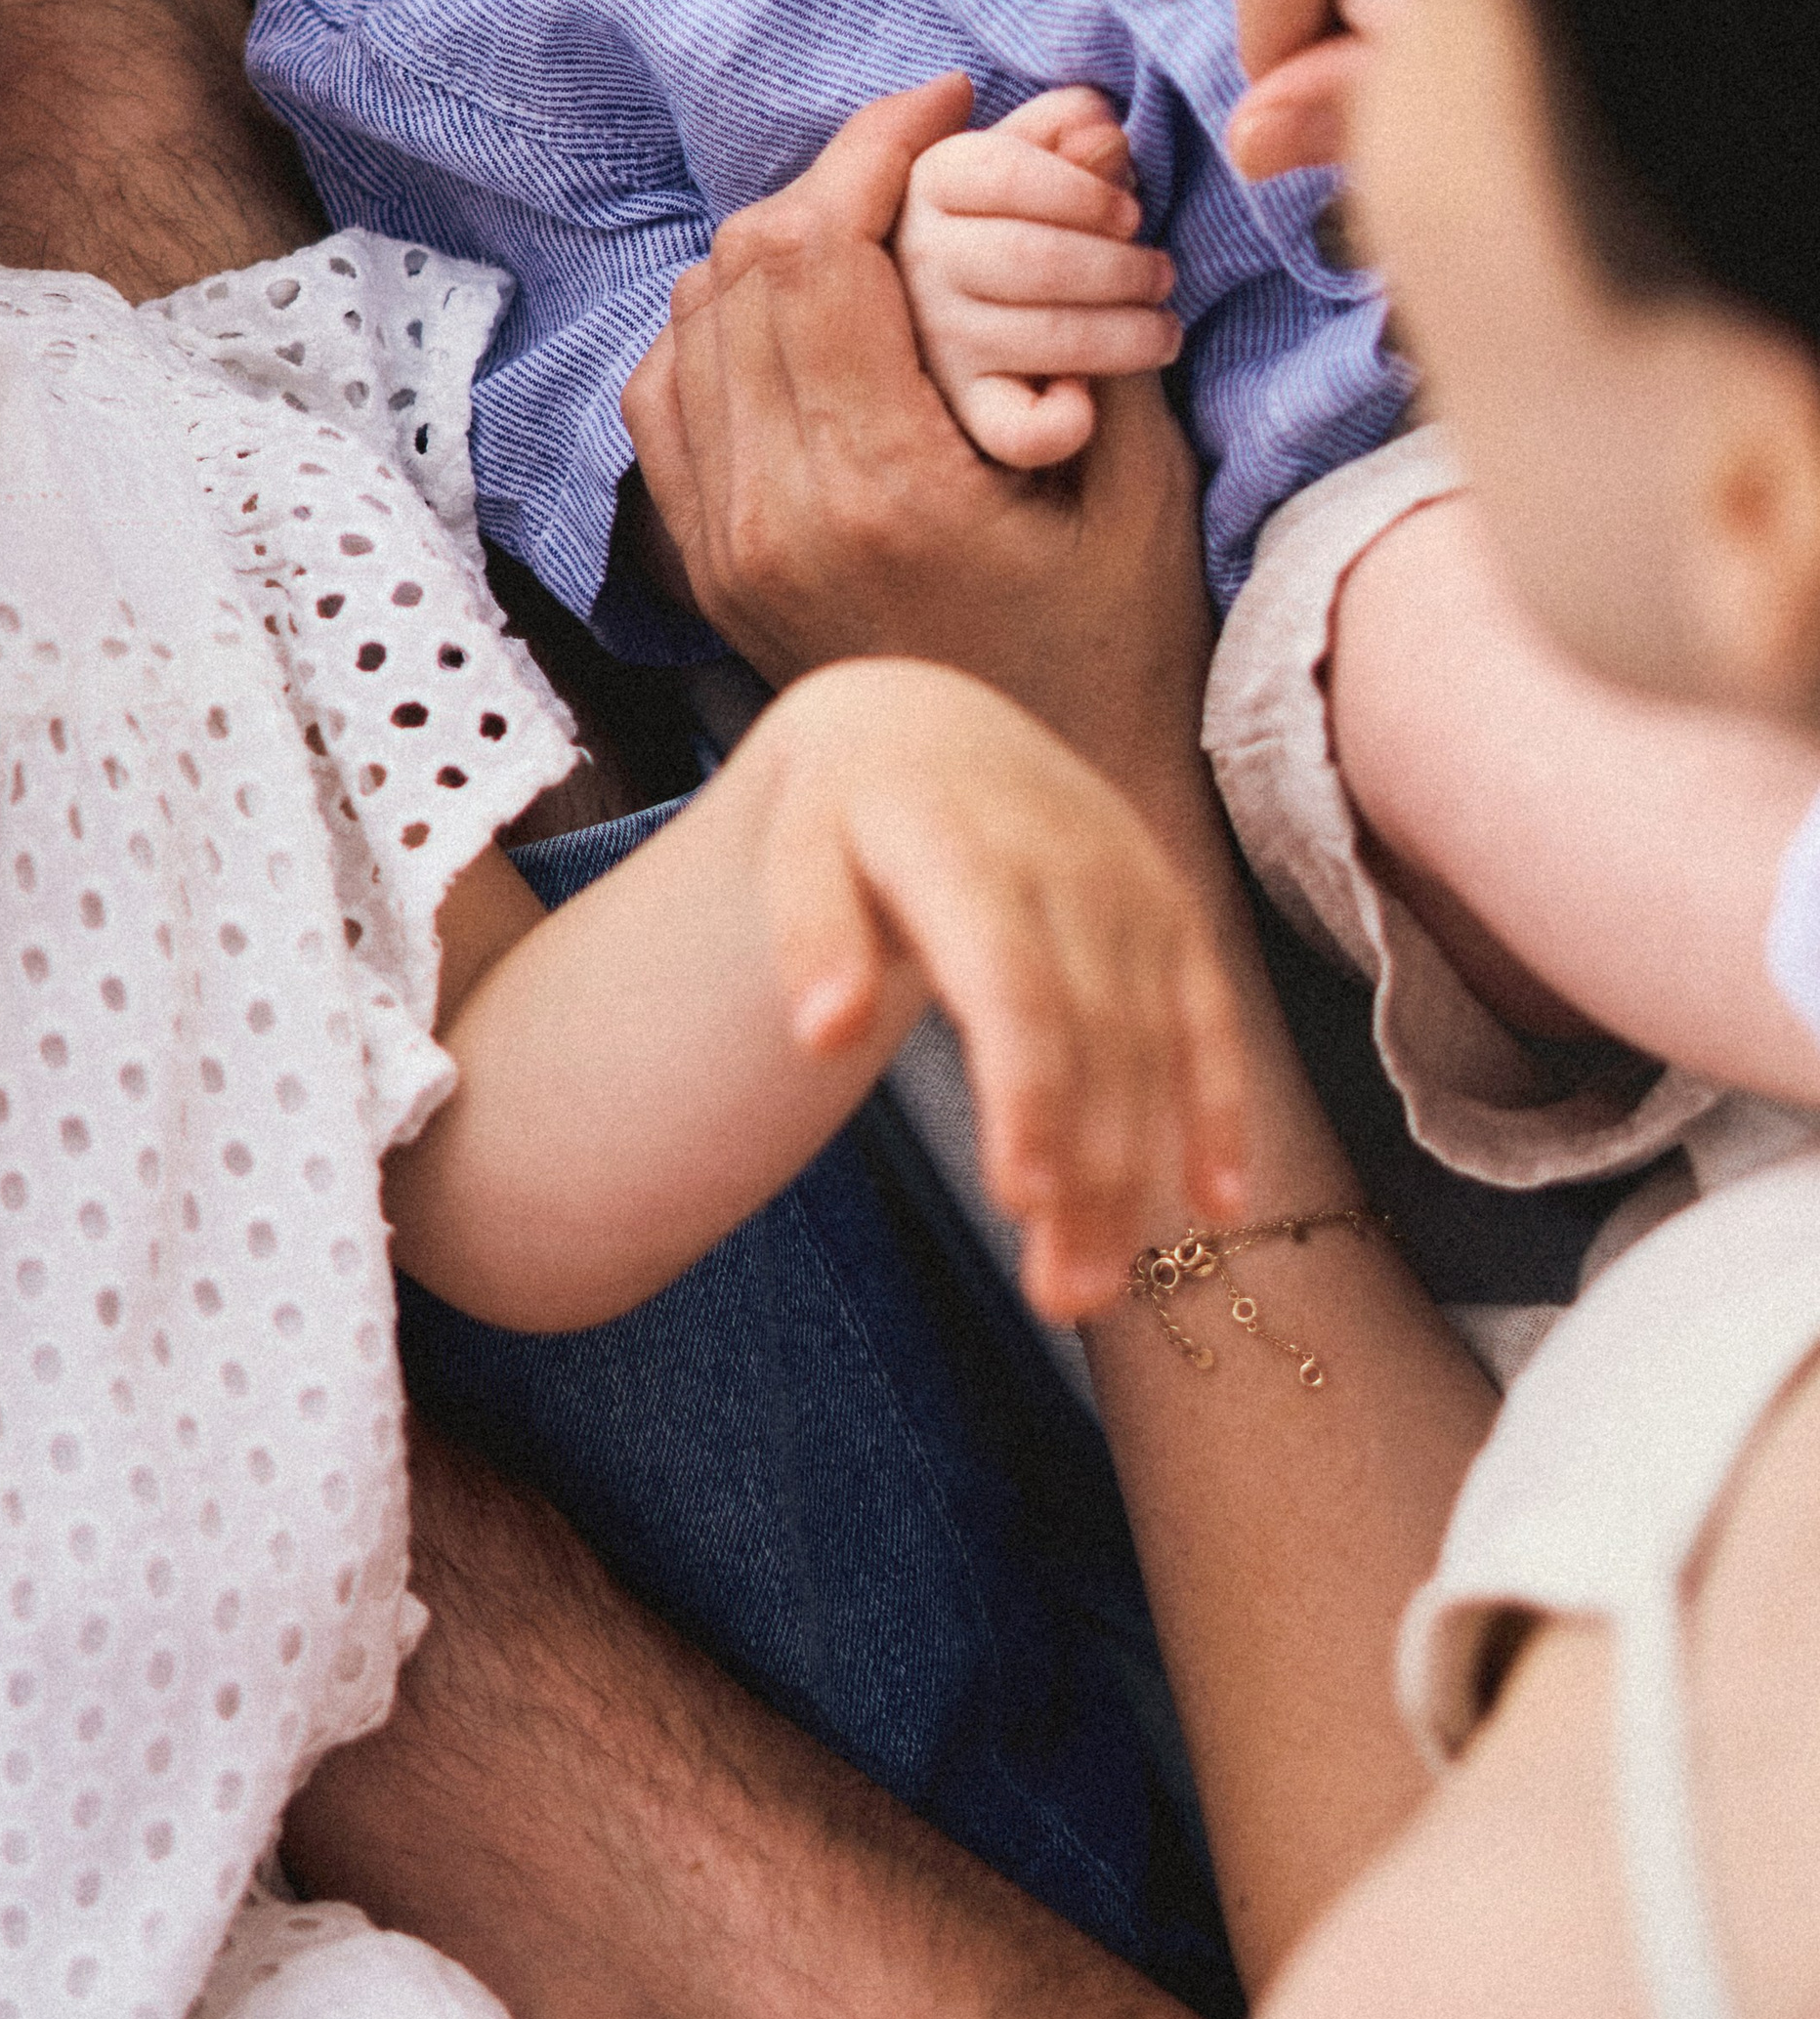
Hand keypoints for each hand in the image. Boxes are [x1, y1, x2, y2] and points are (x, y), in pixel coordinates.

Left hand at [621, 83, 1214, 801]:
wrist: (1023, 819)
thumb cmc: (1114, 659)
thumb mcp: (1140, 491)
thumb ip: (1096, 326)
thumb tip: (1076, 165)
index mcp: (877, 489)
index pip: (815, 249)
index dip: (873, 145)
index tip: (947, 99)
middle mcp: (770, 514)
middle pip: (743, 266)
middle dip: (832, 181)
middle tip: (922, 157)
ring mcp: (722, 545)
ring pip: (690, 319)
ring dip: (773, 247)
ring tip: (870, 226)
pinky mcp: (705, 567)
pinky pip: (665, 398)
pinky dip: (719, 328)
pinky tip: (802, 317)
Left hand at [757, 662, 1246, 1319]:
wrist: (929, 722)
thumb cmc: (845, 813)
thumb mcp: (796, 849)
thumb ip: (809, 934)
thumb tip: (822, 1033)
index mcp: (963, 842)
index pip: (1013, 980)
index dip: (1028, 1089)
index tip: (1021, 1199)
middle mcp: (1067, 860)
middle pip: (1092, 1035)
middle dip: (1086, 1169)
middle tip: (1057, 1296)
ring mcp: (1132, 886)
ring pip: (1152, 1047)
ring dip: (1136, 1174)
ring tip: (1089, 1290)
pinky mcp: (1172, 912)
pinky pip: (1210, 1018)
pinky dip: (1221, 1108)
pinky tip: (1221, 1204)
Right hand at [895, 86, 1179, 467]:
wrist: (973, 292)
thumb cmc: (1022, 210)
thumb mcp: (1032, 155)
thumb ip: (1063, 131)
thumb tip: (1103, 137)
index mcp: (930, 179)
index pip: (1004, 172)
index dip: (1084, 193)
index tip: (1130, 213)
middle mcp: (917, 260)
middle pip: (1035, 257)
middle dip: (1122, 268)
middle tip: (1162, 275)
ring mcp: (937, 338)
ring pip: (1045, 336)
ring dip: (1127, 335)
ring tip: (1162, 331)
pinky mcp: (965, 407)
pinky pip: (1013, 429)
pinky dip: (1059, 423)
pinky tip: (1087, 404)